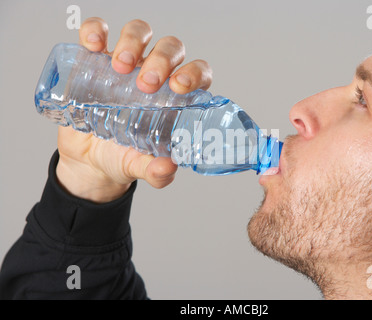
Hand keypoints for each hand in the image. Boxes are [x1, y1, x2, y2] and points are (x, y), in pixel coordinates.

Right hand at [56, 17, 212, 202]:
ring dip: (133, 42)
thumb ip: (156, 171)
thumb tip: (168, 167)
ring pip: (140, 33)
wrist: (87, 160)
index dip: (194, 73)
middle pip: (170, 49)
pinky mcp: (96, 60)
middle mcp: (155, 74)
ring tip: (121, 67)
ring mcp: (126, 65)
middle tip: (147, 85)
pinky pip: (98, 32)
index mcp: (175, 96)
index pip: (196, 72)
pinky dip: (96, 31)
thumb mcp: (139, 166)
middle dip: (163, 59)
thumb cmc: (122, 156)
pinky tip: (94, 46)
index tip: (180, 86)